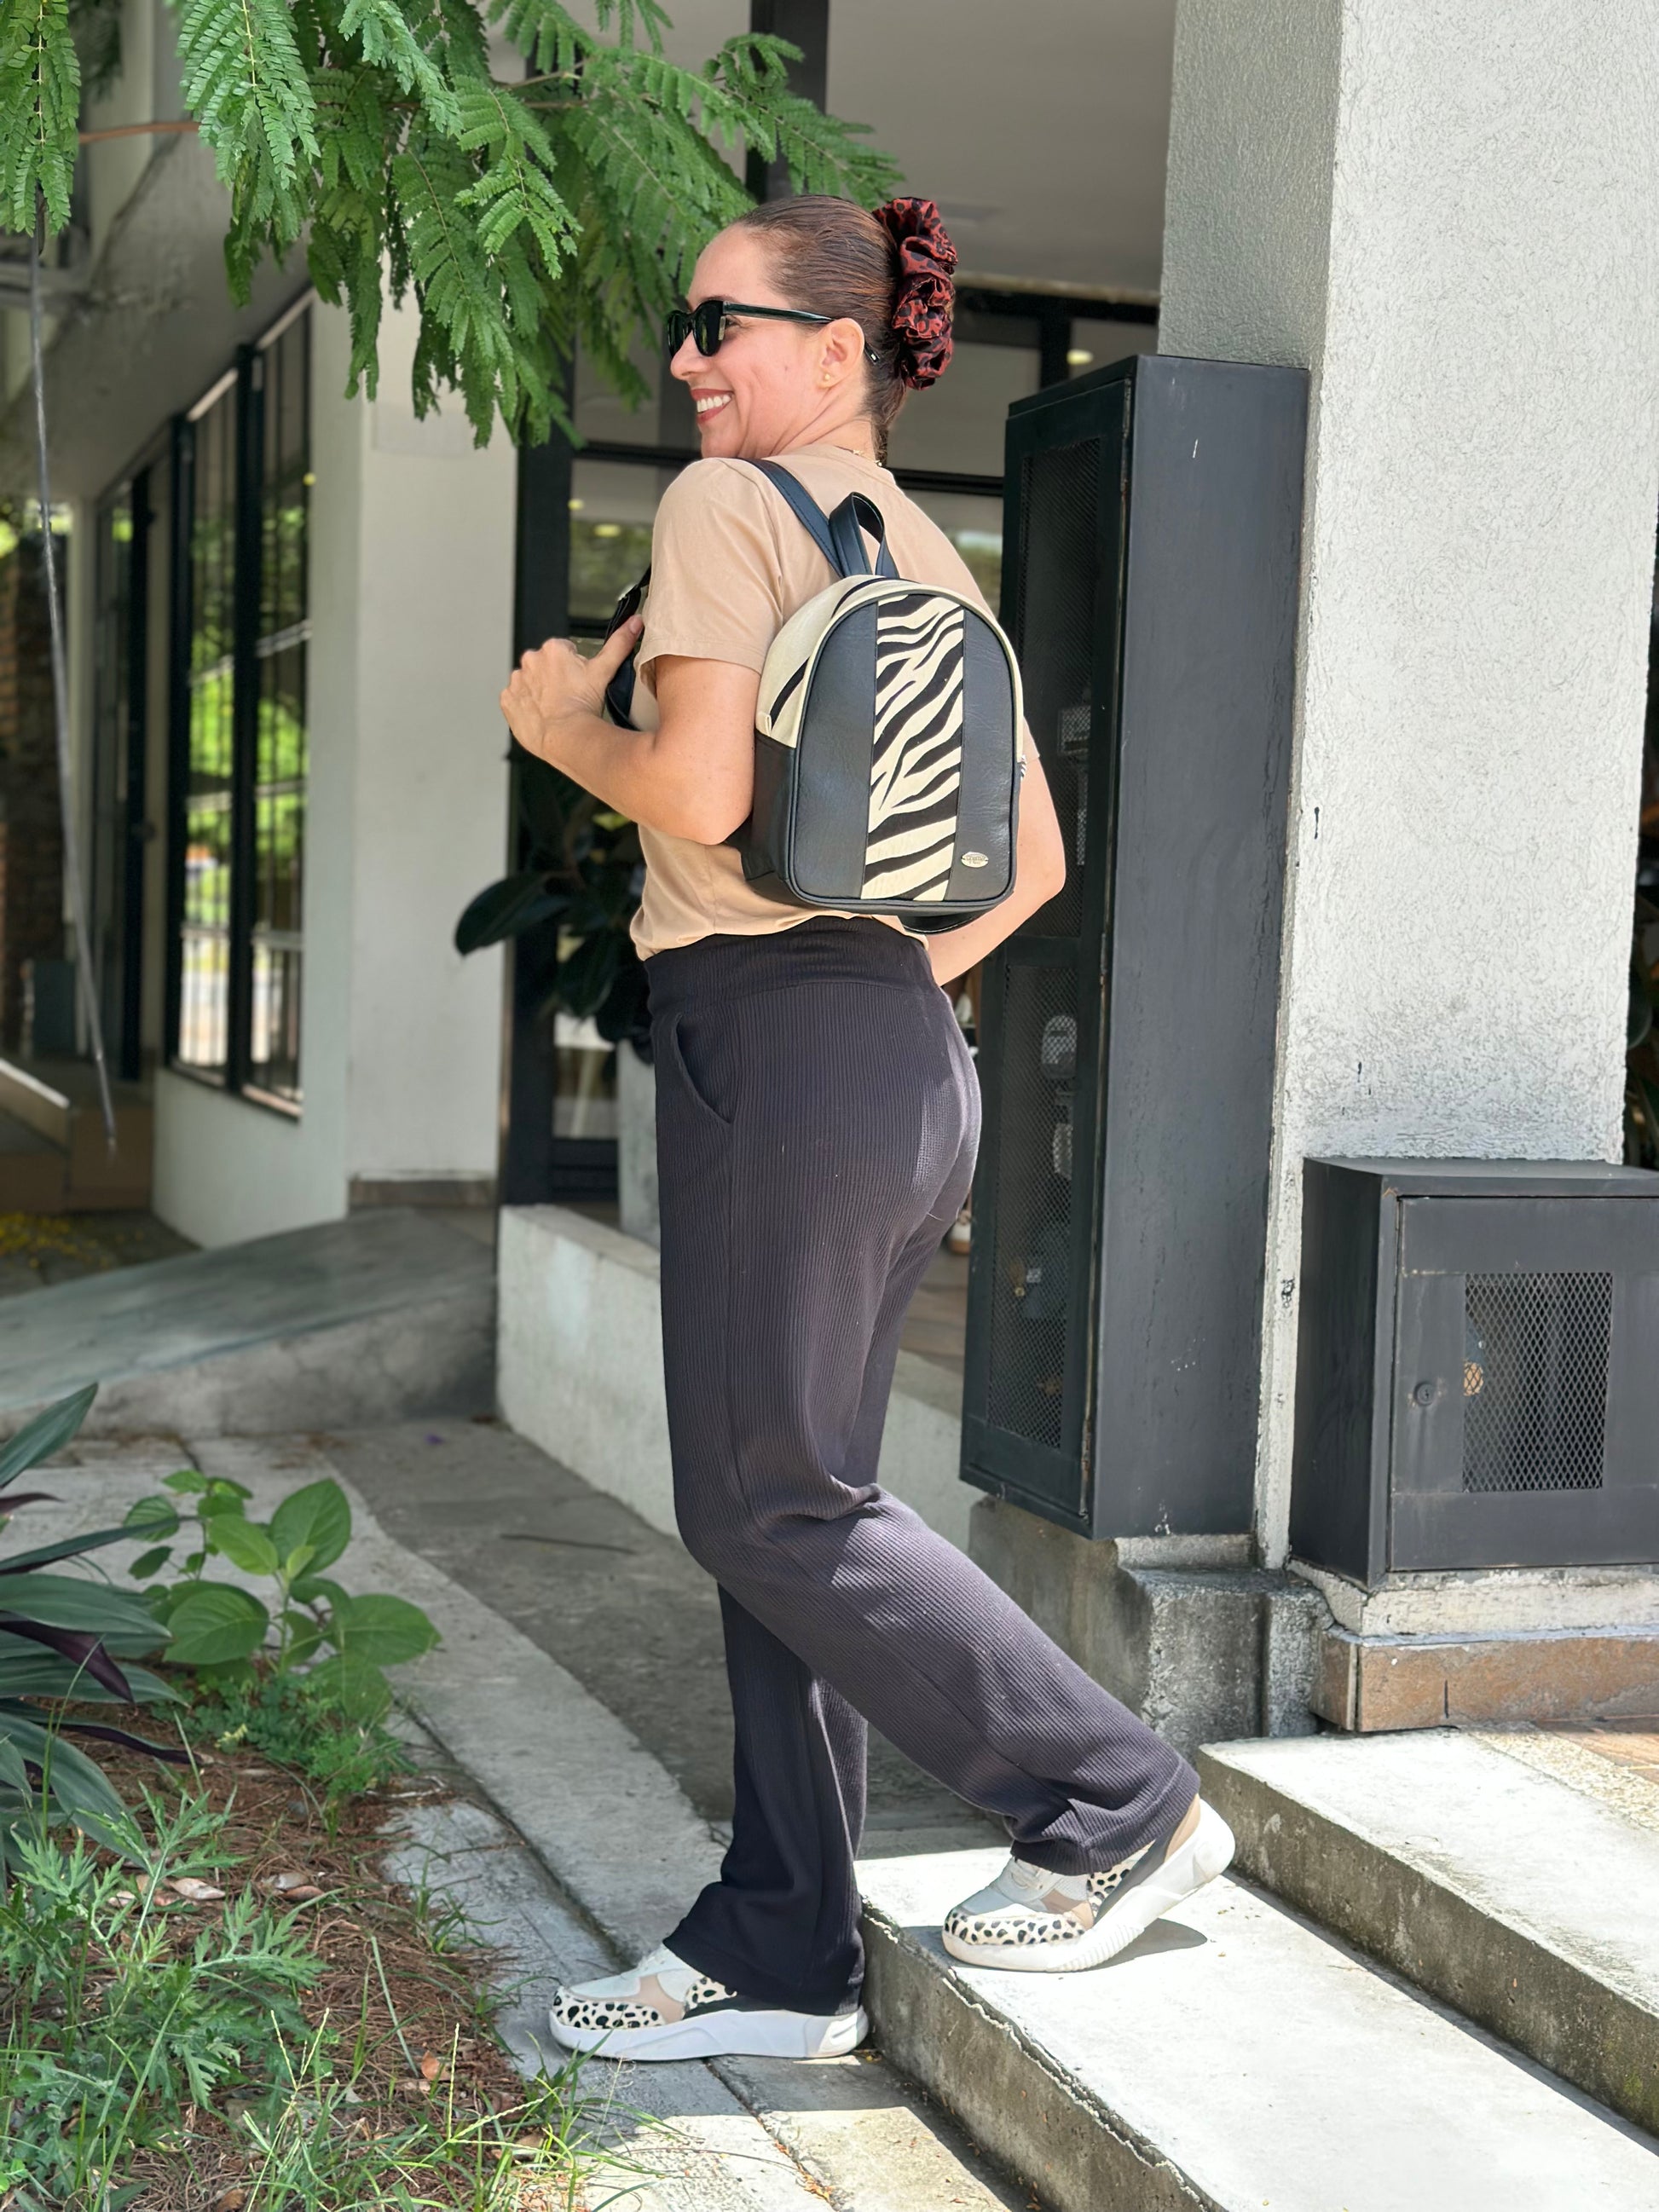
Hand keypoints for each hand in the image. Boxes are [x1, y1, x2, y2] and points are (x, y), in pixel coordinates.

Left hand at [499, 613, 642, 760]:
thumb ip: (619, 643)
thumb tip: (634, 623)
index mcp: (552, 649)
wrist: (564, 737)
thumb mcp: (605, 671)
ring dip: (539, 692)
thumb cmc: (583, 705)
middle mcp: (530, 660)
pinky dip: (526, 707)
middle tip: (569, 696)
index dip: (574, 668)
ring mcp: (517, 681)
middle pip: (545, 667)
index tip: (578, 682)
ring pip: (530, 683)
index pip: (563, 652)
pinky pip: (516, 700)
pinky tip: (541, 715)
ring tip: (555, 707)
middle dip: (555, 678)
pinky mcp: (507, 700)